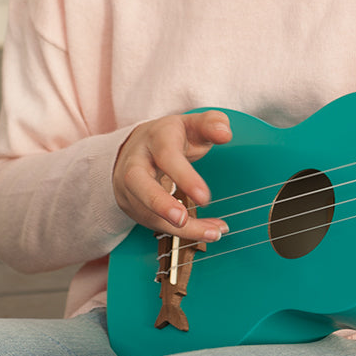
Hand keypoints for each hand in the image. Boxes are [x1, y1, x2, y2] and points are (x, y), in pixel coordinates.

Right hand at [112, 112, 231, 243]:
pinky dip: (183, 232)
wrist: (137, 147)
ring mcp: (130, 186)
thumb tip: (225, 133)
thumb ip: (212, 124)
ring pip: (147, 211)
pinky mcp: (132, 205)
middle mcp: (136, 162)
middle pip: (137, 182)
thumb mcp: (192, 124)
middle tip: (182, 220)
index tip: (205, 198)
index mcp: (155, 138)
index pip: (166, 155)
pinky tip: (207, 231)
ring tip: (213, 232)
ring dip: (181, 228)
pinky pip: (155, 223)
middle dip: (159, 204)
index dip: (184, 177)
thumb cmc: (171, 137)